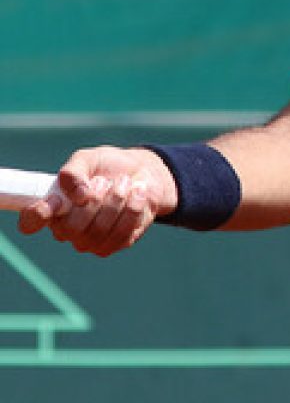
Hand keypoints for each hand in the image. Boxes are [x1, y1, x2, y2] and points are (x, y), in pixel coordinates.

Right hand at [18, 146, 177, 257]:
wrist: (144, 172)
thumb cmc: (109, 166)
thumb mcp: (89, 158)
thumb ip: (74, 171)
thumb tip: (77, 194)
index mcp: (53, 207)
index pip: (31, 221)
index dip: (36, 216)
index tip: (52, 203)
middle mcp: (67, 229)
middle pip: (71, 228)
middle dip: (95, 199)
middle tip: (105, 180)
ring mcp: (91, 240)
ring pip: (99, 230)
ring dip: (117, 200)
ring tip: (125, 183)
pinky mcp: (116, 243)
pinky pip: (123, 233)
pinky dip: (133, 208)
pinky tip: (137, 194)